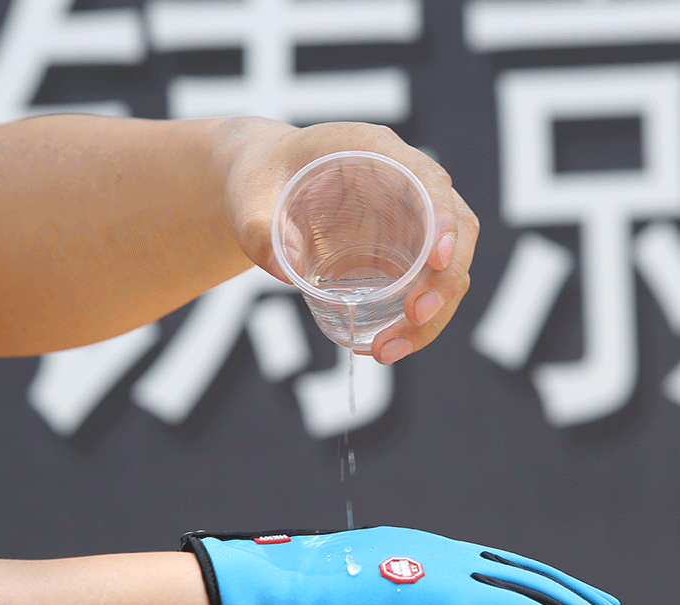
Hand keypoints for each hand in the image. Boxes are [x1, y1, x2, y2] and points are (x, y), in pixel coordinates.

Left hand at [213, 118, 477, 364]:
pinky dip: (414, 322)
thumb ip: (258, 227)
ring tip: (387, 351)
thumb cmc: (261, 179)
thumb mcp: (250, 196)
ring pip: (446, 268)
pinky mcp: (401, 252)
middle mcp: (406, 185)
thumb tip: (282, 267)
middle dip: (443, 281)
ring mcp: (409, 221)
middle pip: (455, 232)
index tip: (437, 260)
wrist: (264, 187)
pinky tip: (384, 346)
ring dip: (431, 315)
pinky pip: (424, 287)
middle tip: (412, 319)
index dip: (444, 220)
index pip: (430, 181)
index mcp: (376, 153)